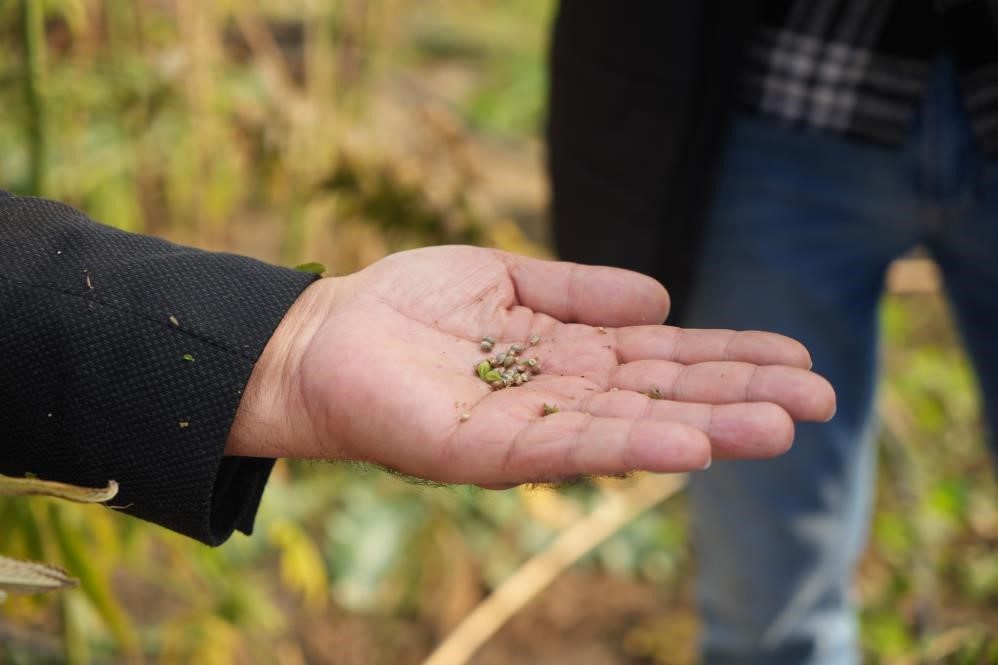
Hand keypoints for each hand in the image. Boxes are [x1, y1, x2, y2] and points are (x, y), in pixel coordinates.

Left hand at [227, 246, 834, 485]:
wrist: (326, 336)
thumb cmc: (410, 305)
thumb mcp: (507, 279)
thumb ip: (580, 291)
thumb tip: (663, 297)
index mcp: (570, 355)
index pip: (664, 358)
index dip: (730, 359)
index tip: (798, 361)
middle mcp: (561, 398)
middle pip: (664, 397)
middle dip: (741, 398)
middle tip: (822, 402)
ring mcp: (528, 429)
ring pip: (630, 428)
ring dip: (706, 428)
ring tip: (778, 427)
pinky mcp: (484, 451)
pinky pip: (565, 449)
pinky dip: (628, 446)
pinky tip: (686, 445)